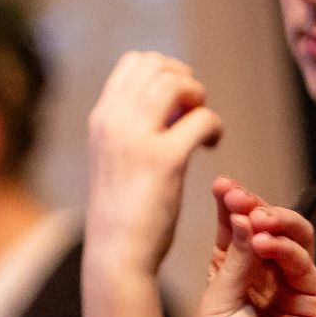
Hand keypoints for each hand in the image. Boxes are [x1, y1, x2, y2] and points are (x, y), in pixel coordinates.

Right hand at [85, 52, 223, 279]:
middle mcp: (113, 122)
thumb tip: (169, 103)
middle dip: (185, 82)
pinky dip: (214, 127)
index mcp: (101, 119)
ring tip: (200, 128)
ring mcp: (136, 139)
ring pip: (177, 83)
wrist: (116, 253)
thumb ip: (131, 127)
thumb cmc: (121, 211)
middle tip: (193, 113)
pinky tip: (210, 147)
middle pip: (158, 66)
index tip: (176, 102)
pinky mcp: (164, 160)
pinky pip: (202, 119)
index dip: (165, 72)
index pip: (134, 62)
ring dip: (199, 99)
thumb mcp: (113, 158)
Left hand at [185, 179, 315, 316]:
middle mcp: (264, 279)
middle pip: (266, 230)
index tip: (222, 185)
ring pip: (293, 241)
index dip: (230, 207)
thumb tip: (242, 216)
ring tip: (255, 218)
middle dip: (254, 208)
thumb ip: (233, 262)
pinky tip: (264, 243)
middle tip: (238, 196)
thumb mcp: (216, 305)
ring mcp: (293, 290)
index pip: (233, 231)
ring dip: (274, 223)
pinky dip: (286, 250)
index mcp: (231, 277)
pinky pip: (305, 267)